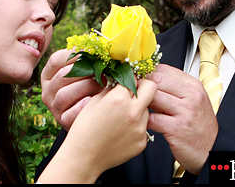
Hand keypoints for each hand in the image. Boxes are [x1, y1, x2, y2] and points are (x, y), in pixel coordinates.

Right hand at [39, 79, 156, 182]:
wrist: (83, 157)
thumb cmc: (84, 129)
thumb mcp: (93, 101)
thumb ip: (110, 89)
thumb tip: (119, 81)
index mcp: (119, 98)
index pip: (134, 78)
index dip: (129, 78)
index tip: (126, 81)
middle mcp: (133, 112)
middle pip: (151, 88)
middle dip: (143, 86)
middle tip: (133, 92)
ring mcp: (140, 128)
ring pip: (147, 109)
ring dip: (138, 109)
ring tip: (120, 118)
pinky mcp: (142, 142)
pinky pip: (143, 127)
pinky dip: (135, 127)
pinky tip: (120, 132)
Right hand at [40, 49, 103, 129]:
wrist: (88, 118)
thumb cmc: (87, 88)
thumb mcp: (81, 73)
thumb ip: (85, 59)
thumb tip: (98, 43)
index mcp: (48, 75)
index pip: (56, 59)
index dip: (74, 54)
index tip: (92, 53)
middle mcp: (47, 91)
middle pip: (62, 76)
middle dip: (84, 70)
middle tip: (102, 69)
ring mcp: (53, 107)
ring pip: (65, 94)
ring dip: (86, 86)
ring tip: (103, 83)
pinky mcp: (62, 121)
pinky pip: (70, 114)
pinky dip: (81, 107)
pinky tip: (92, 100)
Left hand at [146, 64, 217, 174]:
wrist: (211, 150)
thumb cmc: (198, 124)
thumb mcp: (193, 100)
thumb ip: (174, 88)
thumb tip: (148, 78)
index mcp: (194, 86)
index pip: (164, 69)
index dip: (148, 72)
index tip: (140, 78)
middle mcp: (191, 96)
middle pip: (157, 80)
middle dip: (142, 85)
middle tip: (135, 92)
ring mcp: (185, 112)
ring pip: (153, 97)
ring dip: (142, 102)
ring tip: (140, 107)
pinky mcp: (176, 128)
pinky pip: (152, 118)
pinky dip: (145, 120)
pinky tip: (145, 121)